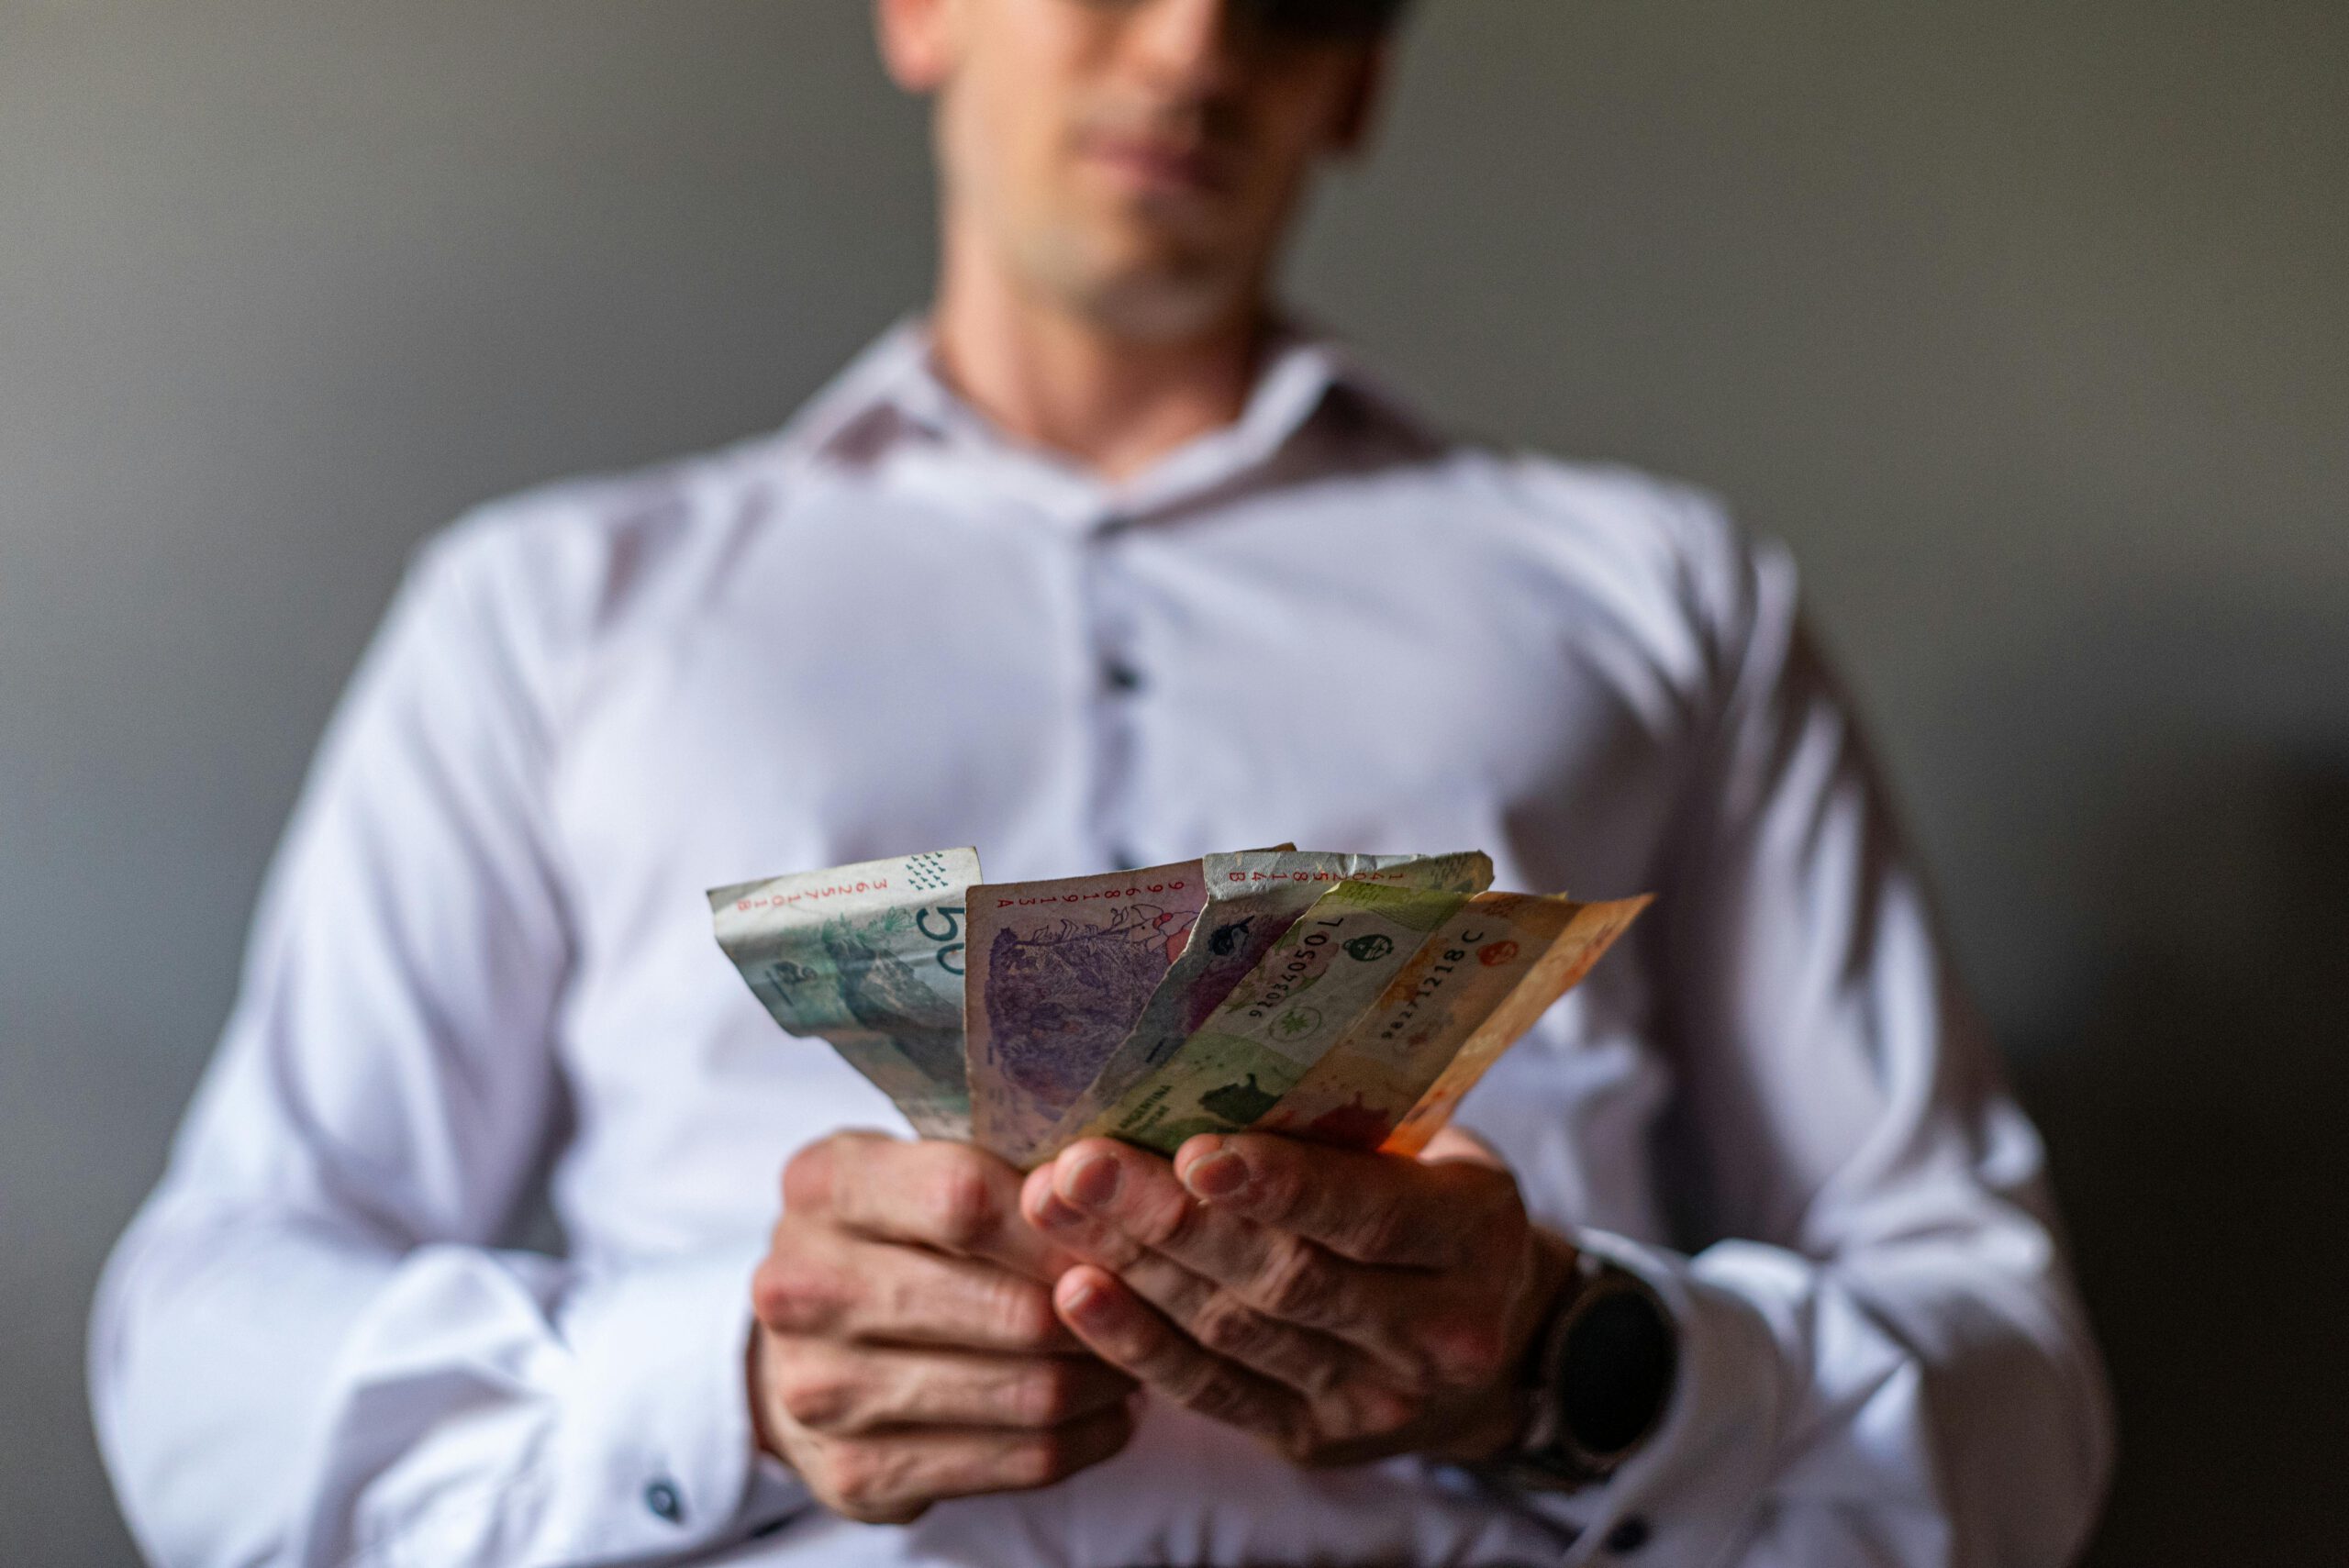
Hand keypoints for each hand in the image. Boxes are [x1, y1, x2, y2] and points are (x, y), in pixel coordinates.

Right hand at [750, 1132, 1137, 1522]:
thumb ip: (999, 1164)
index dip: (1064, 1222)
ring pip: (1027, 1392)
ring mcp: (821, 1391)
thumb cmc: (893, 1233)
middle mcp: (801, 1288)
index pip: (965, 1199)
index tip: (1126, 1226)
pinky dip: (1086, 1436)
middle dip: (1101, 1307)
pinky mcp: (856, 1475)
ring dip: (1104, 1376)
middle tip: (1154, 1299)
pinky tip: (1108, 1409)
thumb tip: (1118, 1180)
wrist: (803, 1348)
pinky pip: (1019, 1461)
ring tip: (1138, 1351)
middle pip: (1009, 1309)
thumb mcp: (916, 1166)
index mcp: (821, 1186)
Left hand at [1021, 1127, 1572, 1467]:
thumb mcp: (1437, 1150)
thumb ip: (1351, 1124)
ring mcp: (1373, 1400)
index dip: (1280, 1186)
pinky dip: (1138, 1345)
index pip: (1369, 1213)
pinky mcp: (1312, 1439)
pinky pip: (1214, 1393)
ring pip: (1235, 1332)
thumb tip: (1211, 1049)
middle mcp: (1436, 1333)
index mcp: (1475, 1237)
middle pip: (1284, 1277)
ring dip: (1133, 1268)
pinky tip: (1076, 1294)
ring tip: (1052, 1210)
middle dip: (1169, 1220)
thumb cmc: (1438, 1205)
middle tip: (1081, 1166)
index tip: (1192, 1149)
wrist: (1497, 1343)